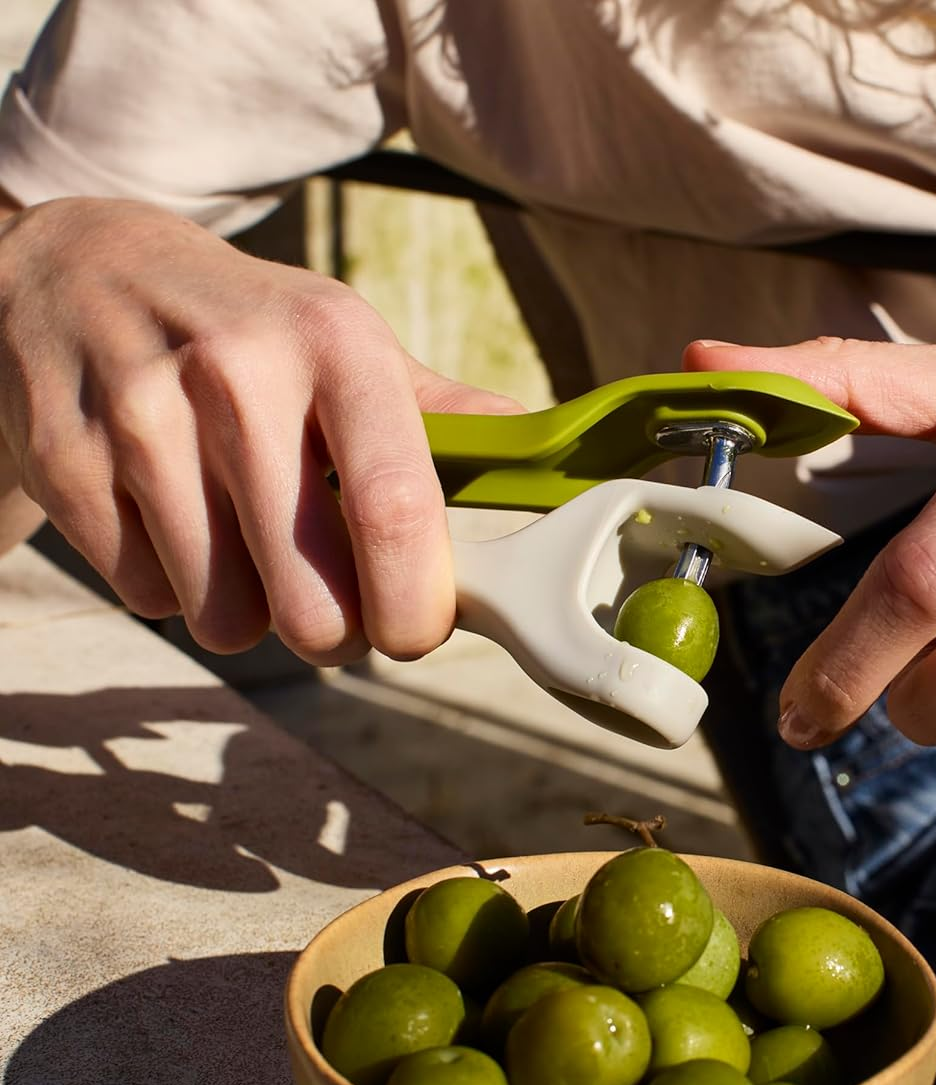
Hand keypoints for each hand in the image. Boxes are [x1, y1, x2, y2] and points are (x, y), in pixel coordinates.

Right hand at [0, 198, 521, 663]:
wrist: (78, 267)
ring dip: (248, 614)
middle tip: (332, 611)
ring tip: (244, 547)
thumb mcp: (347, 342)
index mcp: (335, 344)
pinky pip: (149, 598)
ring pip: (226, 616)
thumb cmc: (248, 326)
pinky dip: (172, 589)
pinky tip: (172, 522)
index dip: (416, 606)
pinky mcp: (63, 461)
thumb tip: (541, 460)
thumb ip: (445, 418)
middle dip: (335, 634)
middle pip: (313, 598)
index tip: (416, 631)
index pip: (396, 511)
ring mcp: (140, 416)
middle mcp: (237, 373)